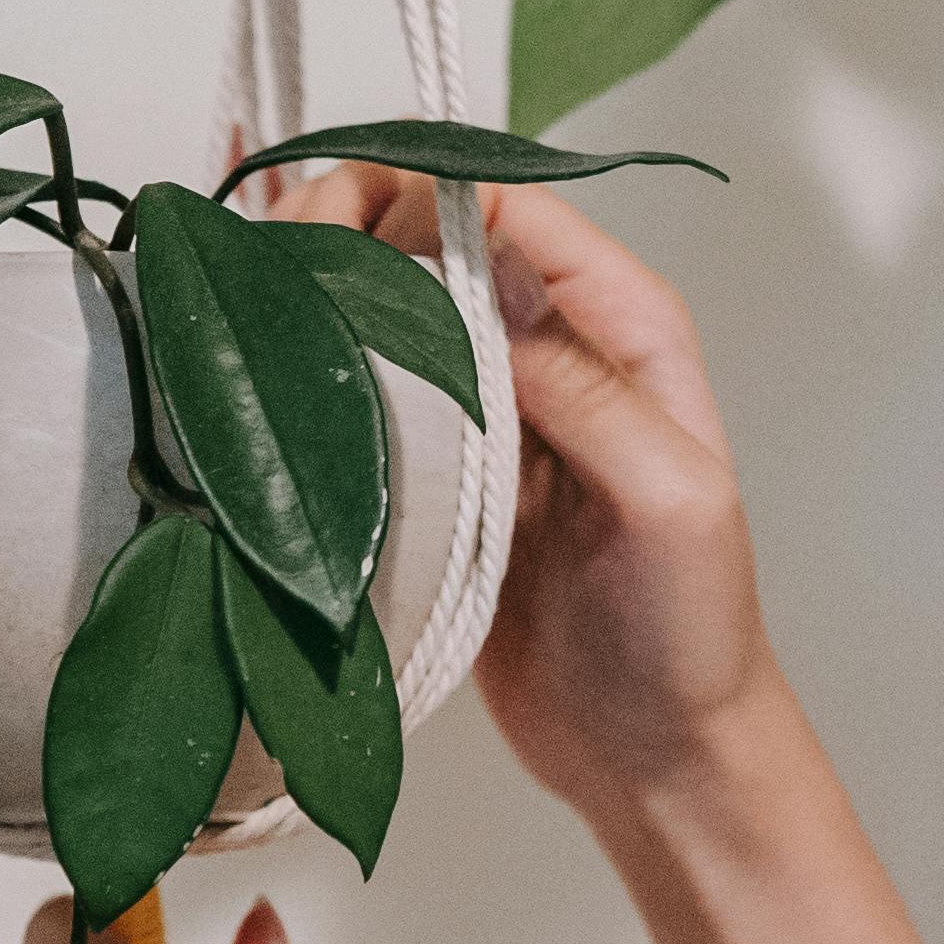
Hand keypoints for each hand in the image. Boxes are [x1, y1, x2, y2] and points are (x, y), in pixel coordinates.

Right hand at [252, 161, 784, 823]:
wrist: (657, 753)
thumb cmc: (693, 632)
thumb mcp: (671, 504)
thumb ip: (589, 401)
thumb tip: (485, 326)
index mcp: (626, 329)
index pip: (513, 211)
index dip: (419, 190)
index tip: (334, 213)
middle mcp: (554, 351)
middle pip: (434, 242)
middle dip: (350, 228)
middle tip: (276, 263)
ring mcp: (491, 411)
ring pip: (392, 308)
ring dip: (322, 292)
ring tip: (250, 302)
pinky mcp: (441, 475)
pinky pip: (373, 395)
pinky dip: (317, 373)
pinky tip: (262, 369)